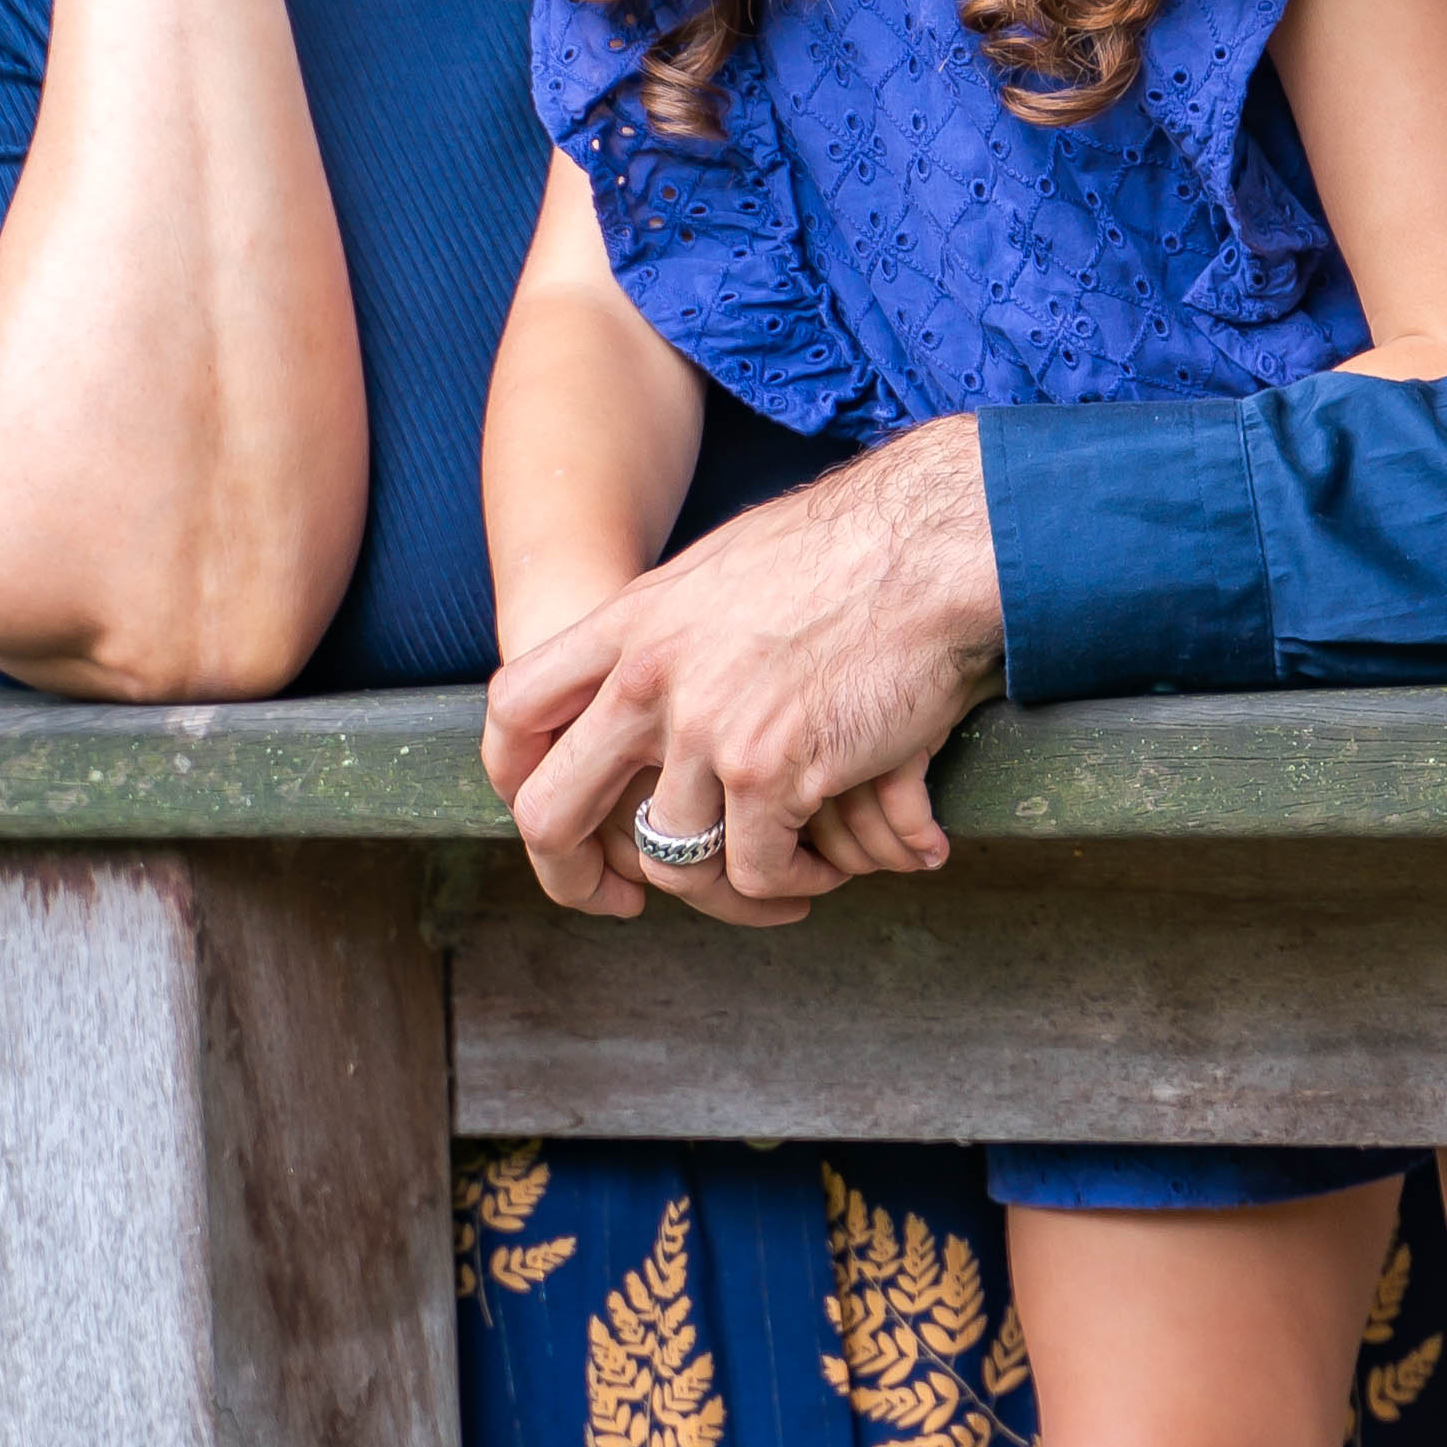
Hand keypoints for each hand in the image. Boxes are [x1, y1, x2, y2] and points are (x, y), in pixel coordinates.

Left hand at [486, 424, 1005, 915]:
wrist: (933, 548)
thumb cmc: (853, 554)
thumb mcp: (724, 573)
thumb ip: (670, 632)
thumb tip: (649, 681)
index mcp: (630, 622)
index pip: (514, 709)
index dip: (513, 773)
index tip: (552, 814)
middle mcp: (648, 679)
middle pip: (551, 810)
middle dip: (572, 874)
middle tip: (618, 898)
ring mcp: (704, 728)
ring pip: (667, 858)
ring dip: (718, 882)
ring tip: (774, 873)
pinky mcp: (770, 771)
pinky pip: (751, 871)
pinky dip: (787, 883)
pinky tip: (822, 867)